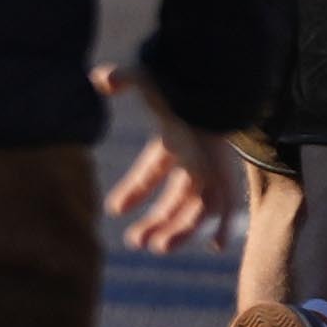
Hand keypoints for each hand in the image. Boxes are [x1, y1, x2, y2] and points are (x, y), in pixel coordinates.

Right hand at [93, 64, 242, 254]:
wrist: (222, 85)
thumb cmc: (184, 81)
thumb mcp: (150, 78)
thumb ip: (124, 78)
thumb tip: (98, 78)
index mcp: (173, 142)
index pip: (151, 172)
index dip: (134, 191)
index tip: (113, 209)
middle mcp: (193, 161)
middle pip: (175, 199)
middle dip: (156, 222)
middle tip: (135, 242)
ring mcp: (212, 171)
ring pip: (196, 209)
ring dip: (179, 230)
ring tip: (157, 248)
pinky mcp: (228, 176)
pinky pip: (225, 207)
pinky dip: (223, 226)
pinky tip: (217, 246)